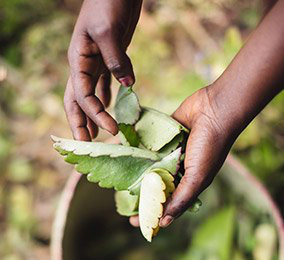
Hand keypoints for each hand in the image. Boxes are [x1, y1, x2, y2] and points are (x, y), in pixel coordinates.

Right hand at [64, 0, 141, 140]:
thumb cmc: (108, 2)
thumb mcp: (109, 30)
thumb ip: (115, 59)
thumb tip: (127, 86)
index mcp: (78, 59)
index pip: (81, 96)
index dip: (94, 115)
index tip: (111, 130)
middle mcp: (83, 65)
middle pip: (77, 100)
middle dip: (80, 123)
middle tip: (86, 144)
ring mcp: (96, 63)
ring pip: (90, 95)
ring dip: (93, 114)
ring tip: (97, 133)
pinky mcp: (109, 59)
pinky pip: (105, 83)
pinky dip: (107, 97)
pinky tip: (111, 106)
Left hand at [129, 86, 240, 227]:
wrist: (214, 110)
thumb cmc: (211, 146)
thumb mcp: (198, 177)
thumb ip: (182, 198)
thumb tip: (165, 222)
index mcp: (187, 181)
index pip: (166, 202)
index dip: (151, 213)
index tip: (133, 222)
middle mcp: (178, 168)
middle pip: (155, 184)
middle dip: (140, 193)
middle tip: (120, 199)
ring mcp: (170, 151)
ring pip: (149, 164)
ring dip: (135, 170)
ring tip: (117, 177)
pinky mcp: (164, 135)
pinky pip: (147, 144)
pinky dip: (136, 147)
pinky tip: (121, 151)